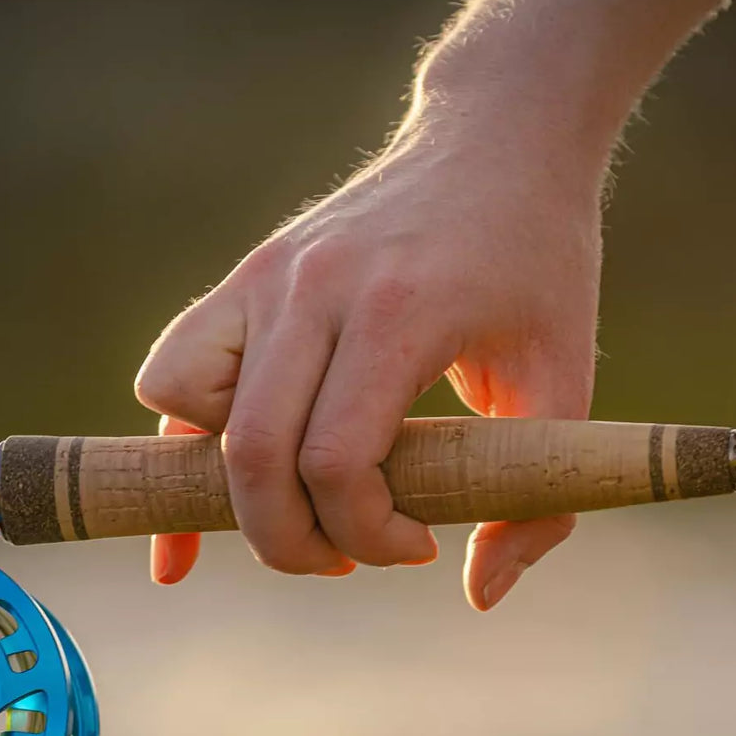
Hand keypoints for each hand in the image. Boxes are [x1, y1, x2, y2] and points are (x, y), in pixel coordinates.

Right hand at [134, 119, 602, 610]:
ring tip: (295, 501)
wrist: (497, 141)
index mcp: (397, 311)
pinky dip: (175, 441)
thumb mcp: (565, 376)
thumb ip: (537, 495)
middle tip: (347, 556)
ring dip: (228, 484)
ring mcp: (266, 276)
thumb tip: (481, 594)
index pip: (336, 461)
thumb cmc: (538, 260)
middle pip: (251, 454)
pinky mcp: (246, 276)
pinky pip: (171, 371)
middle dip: (289, 541)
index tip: (420, 542)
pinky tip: (185, 499)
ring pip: (182, 405)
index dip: (367, 534)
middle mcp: (313, 289)